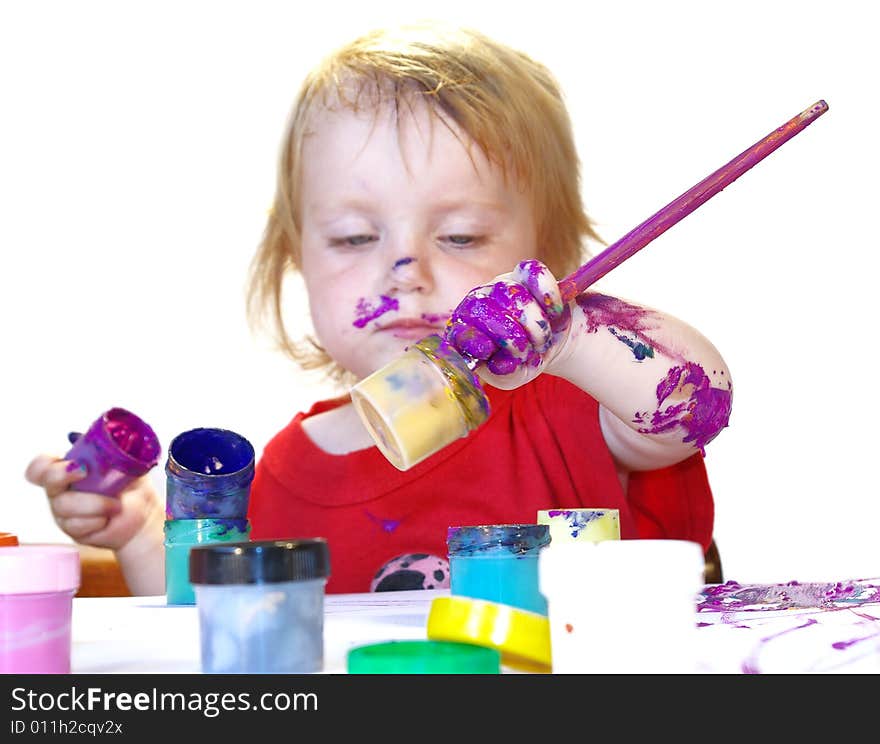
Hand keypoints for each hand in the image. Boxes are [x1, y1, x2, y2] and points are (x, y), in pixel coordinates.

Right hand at [24, 454, 162, 551]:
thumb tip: (116, 437)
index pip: (40, 465)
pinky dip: (99, 520)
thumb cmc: (131, 487)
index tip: (78, 464)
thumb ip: (115, 450)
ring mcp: (63, 512)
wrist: (143, 515)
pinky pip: (77, 525)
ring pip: (65, 506)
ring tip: (117, 504)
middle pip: (47, 481)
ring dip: (96, 503)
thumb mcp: (127, 464)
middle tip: (86, 473)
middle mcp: (60, 490)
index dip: (47, 464)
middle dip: (63, 476)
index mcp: (68, 469)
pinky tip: (108, 518)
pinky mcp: (73, 530)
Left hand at [445, 259, 571, 388]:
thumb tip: (498, 363)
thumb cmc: (523, 361)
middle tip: (529, 351)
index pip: (460, 330)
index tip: (489, 351)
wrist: (549, 344)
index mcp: (465, 330)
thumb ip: (502, 373)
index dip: (474, 340)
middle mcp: (478, 302)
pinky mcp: (524, 273)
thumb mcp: (513, 375)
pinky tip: (554, 312)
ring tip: (541, 341)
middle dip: (513, 337)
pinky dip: (548, 294)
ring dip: (536, 325)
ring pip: (514, 295)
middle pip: (486, 311)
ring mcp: (500, 284)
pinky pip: (534, 273)